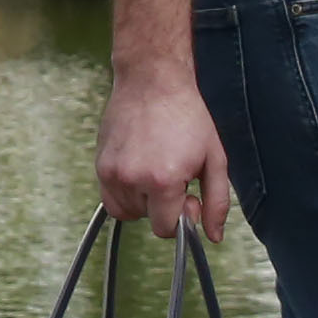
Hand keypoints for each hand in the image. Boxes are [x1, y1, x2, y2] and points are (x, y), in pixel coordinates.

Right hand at [97, 67, 230, 235]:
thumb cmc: (187, 115)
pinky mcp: (100, 164)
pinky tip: (140, 170)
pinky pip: (110, 199)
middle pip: (148, 220)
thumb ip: (217, 202)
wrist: (153, 80)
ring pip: (127, 212)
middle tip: (175, 177)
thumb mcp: (214, 159)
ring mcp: (111, 172)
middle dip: (164, 207)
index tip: (189, 195)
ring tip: (156, 169)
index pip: (166, 228)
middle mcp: (131, 179)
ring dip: (144, 200)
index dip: (182, 216)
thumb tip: (213, 236)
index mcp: (162, 181)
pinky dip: (126, 194)